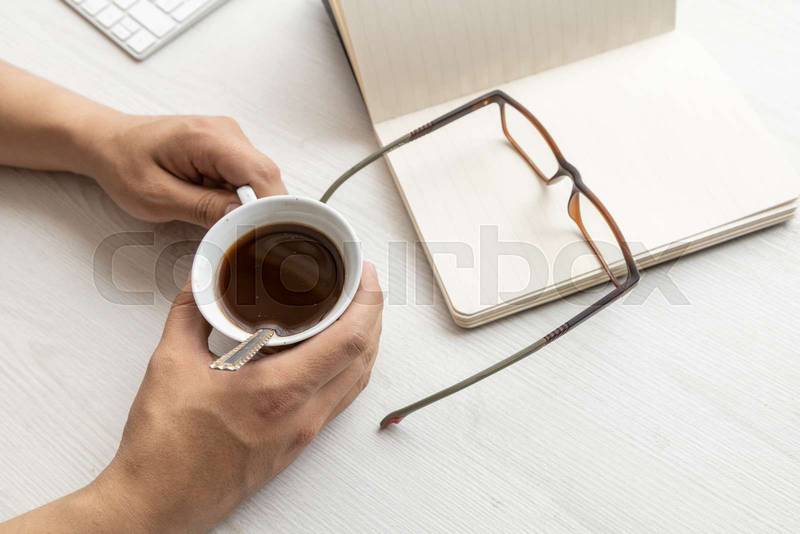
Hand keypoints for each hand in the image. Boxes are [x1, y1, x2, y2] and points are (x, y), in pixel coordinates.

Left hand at [78, 113, 286, 226]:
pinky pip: (249, 178)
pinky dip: (241, 198)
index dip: (269, 207)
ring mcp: (231, 138)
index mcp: (208, 138)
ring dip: (249, 205)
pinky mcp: (230, 148)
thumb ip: (203, 208)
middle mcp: (227, 132)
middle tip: (243, 238)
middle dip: (261, 210)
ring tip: (224, 222)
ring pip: (262, 180)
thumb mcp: (157, 197)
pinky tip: (221, 209)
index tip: (264, 235)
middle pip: (267, 177)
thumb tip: (244, 218)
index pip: (260, 173)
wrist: (108, 141)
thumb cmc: (124, 164)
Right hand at [86, 263, 380, 531]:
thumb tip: (202, 279)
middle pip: (363, 358)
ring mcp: (304, 432)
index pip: (349, 340)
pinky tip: (334, 353)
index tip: (366, 274)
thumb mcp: (171, 364)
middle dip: (372, 315)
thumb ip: (191, 312)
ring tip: (355, 311)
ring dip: (365, 342)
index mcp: (278, 391)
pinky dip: (349, 368)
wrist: (159, 502)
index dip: (368, 301)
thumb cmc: (165, 445)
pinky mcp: (297, 444)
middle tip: (363, 285)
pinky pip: (339, 399)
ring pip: (356, 381)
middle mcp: (302, 414)